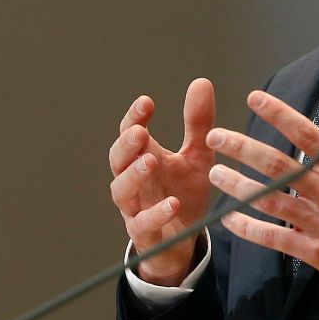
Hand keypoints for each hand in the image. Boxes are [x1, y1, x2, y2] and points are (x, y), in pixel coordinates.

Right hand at [108, 78, 216, 285]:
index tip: (147, 102)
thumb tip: (201, 81)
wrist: (184, 238)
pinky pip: (142, 224)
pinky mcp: (145, 234)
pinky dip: (155, 214)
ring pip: (122, 191)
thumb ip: (198, 123)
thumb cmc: (184, 191)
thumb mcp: (198, 155)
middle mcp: (134, 181)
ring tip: (150, 161)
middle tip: (140, 132)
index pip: (130, 132)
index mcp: (145, 157)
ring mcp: (135, 207)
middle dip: (126, 145)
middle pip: (117, 160)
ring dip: (134, 175)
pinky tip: (172, 203)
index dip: (134, 117)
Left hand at [206, 90, 318, 297]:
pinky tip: (228, 219)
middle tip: (216, 137)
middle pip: (277, 165)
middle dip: (242, 148)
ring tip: (214, 173)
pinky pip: (274, 237)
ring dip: (238, 185)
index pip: (307, 135)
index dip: (279, 115)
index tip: (256, 100)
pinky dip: (248, 229)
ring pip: (269, 200)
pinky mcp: (314, 250)